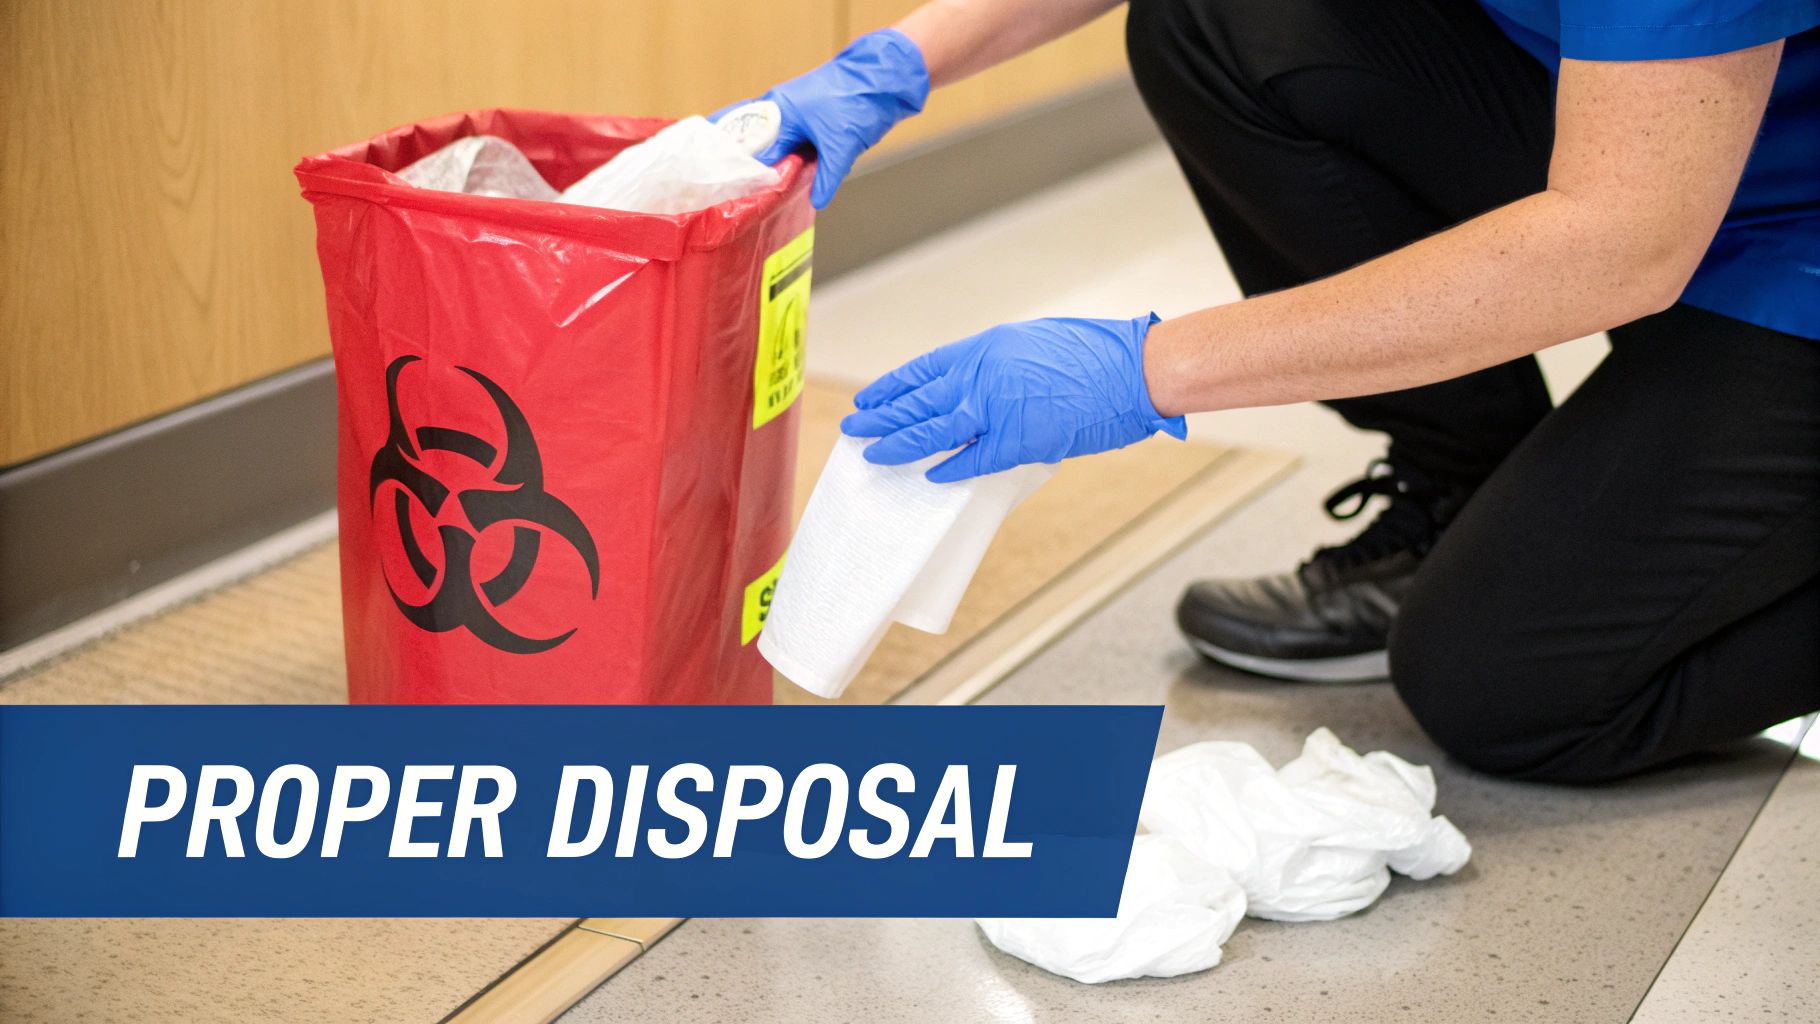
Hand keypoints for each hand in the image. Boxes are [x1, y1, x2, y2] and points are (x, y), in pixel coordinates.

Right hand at [719, 29, 928, 208]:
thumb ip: (826, 178)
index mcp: (779, 111)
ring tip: (777, 191)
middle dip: (765, 170)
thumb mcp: (840, 148)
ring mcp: (797, 111)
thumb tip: (817, 201)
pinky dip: (799, 157)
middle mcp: (782, 109)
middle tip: (759, 196)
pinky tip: (801, 174)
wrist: (883, 76)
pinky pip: (797, 141)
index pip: (757, 150)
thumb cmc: (856, 100)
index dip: (755, 175)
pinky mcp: (812, 115)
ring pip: (783, 145)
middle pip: (765, 147)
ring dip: (784, 164)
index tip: (753, 196)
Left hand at [840, 314, 1187, 482]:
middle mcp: (980, 376)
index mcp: (983, 349)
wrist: (1129, 370)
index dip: (892, 386)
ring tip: (872, 451)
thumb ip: (996, 368)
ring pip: (932, 429)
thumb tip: (975, 389)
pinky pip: (973, 459)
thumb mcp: (1030, 346)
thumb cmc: (1091, 354)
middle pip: (918, 401)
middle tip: (854, 427)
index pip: (923, 370)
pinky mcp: (1017, 439)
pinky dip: (950, 469)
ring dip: (899, 443)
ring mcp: (996, 408)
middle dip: (882, 416)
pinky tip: (928, 476)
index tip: (868, 397)